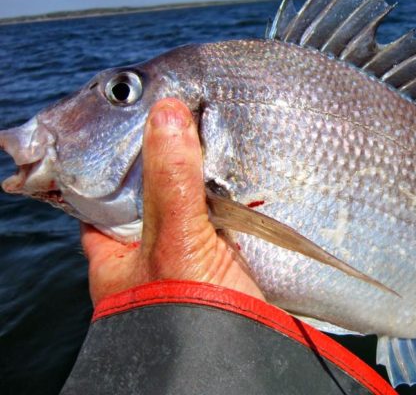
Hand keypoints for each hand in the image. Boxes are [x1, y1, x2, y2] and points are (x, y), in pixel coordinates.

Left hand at [81, 98, 264, 304]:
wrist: (237, 361)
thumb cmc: (183, 313)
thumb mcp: (174, 242)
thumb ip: (172, 181)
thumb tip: (167, 114)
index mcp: (115, 254)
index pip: (103, 195)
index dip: (118, 160)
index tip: (139, 125)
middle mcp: (150, 256)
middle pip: (157, 197)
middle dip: (175, 167)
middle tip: (190, 124)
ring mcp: (190, 262)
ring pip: (196, 210)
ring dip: (212, 186)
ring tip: (224, 142)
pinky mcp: (227, 267)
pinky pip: (229, 226)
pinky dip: (240, 207)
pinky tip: (252, 184)